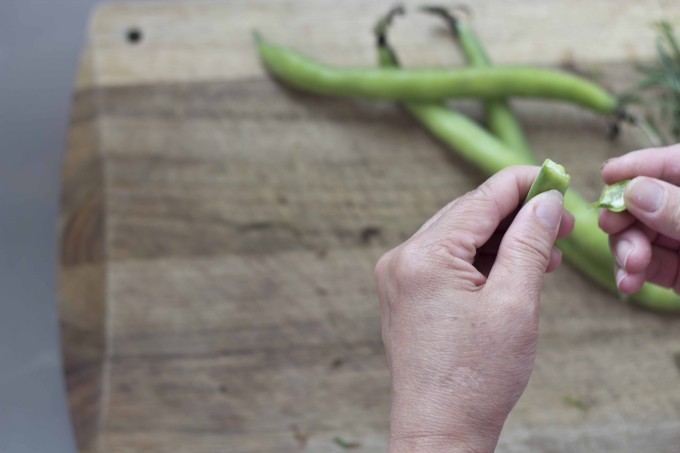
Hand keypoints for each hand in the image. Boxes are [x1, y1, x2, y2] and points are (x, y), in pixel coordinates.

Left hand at [375, 166, 573, 452]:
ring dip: (500, 240)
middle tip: (559, 224)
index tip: (556, 179)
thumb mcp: (515, 304)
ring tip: (544, 254)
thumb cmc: (476, 378)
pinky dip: (479, 260)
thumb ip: (529, 244)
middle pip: (467, 215)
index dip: (522, 185)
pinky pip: (445, 260)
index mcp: (424, 257)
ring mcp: (398, 276)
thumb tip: (543, 201)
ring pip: (457, 237)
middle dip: (514, 215)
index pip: (480, 200)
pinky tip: (512, 269)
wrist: (439, 431)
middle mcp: (402, 259)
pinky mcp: (404, 293)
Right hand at [600, 144, 679, 293]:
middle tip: (612, 229)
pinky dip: (632, 273)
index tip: (608, 173)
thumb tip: (633, 189)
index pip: (674, 163)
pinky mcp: (679, 273)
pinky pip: (647, 265)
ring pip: (639, 234)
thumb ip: (679, 211)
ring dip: (625, 249)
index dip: (640, 165)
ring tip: (630, 267)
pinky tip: (628, 283)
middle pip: (647, 201)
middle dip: (625, 217)